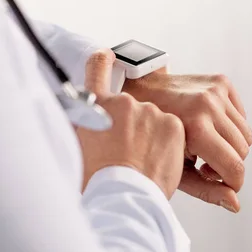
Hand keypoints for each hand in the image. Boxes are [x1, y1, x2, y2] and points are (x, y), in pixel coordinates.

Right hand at [76, 50, 185, 198]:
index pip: (97, 68)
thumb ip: (82, 128)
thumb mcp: (78, 147)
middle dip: (132, 127)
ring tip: (141, 164)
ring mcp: (150, 111)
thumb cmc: (97, 180)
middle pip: (130, 107)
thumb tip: (80, 125)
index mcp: (96, 105)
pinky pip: (172, 131)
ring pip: (154, 120)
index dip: (103, 61)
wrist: (121, 195)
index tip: (107, 56)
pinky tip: (155, 163)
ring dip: (151, 137)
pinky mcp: (173, 124)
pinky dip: (168, 146)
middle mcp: (123, 102)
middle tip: (126, 154)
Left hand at [123, 72, 251, 212]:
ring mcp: (216, 90)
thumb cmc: (149, 136)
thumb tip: (235, 204)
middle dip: (229, 164)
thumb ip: (205, 188)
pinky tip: (206, 128)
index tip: (223, 186)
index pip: (234, 166)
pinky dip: (229, 127)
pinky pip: (241, 116)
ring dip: (230, 146)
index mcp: (195, 126)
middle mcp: (208, 104)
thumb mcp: (172, 167)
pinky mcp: (221, 81)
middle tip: (204, 165)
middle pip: (243, 151)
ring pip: (246, 134)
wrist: (138, 90)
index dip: (233, 183)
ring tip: (204, 148)